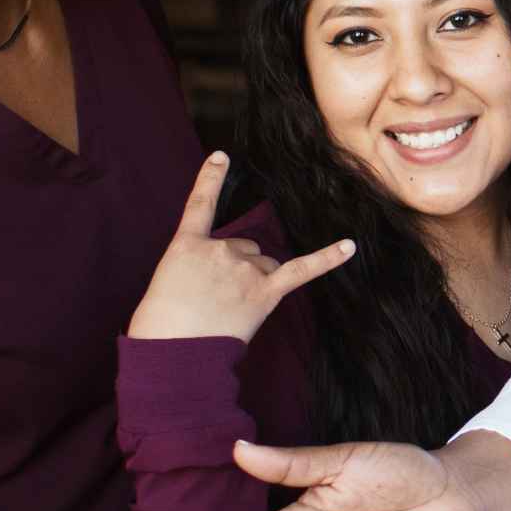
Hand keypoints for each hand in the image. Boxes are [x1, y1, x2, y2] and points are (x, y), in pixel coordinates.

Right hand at [127, 153, 355, 341]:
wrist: (174, 354)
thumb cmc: (160, 327)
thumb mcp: (166, 285)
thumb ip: (195, 270)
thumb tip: (221, 281)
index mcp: (186, 246)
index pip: (200, 204)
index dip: (210, 178)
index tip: (221, 156)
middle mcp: (219, 249)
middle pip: (243, 248)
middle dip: (235, 269)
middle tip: (214, 301)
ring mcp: (244, 270)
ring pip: (264, 264)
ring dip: (255, 281)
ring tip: (231, 311)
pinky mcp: (265, 292)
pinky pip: (301, 270)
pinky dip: (327, 259)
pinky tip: (349, 247)